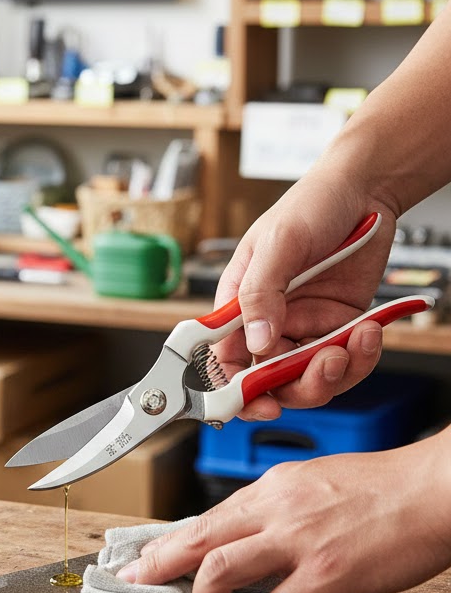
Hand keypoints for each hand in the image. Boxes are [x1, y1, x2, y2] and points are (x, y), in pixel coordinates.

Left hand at [116, 430, 450, 592]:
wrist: (428, 490)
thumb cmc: (379, 488)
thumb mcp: (311, 482)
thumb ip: (275, 508)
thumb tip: (247, 536)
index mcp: (270, 488)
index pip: (206, 518)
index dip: (170, 542)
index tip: (146, 558)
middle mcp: (273, 509)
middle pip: (197, 538)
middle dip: (159, 564)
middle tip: (137, 584)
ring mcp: (296, 542)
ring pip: (220, 569)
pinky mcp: (325, 574)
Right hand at [214, 177, 395, 419]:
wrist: (366, 191)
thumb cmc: (311, 204)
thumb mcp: (278, 243)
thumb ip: (261, 293)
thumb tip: (255, 342)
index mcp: (239, 303)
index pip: (224, 358)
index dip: (233, 387)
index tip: (256, 402)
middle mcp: (269, 321)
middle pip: (268, 379)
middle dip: (293, 386)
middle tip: (318, 371)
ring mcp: (305, 327)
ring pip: (309, 379)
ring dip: (332, 374)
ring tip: (349, 346)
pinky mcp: (339, 327)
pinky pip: (346, 362)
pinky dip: (361, 356)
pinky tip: (369, 331)